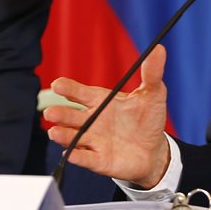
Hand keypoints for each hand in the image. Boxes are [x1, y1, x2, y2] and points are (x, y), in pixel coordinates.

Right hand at [44, 44, 170, 187]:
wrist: (154, 150)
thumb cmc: (148, 119)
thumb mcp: (153, 94)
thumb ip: (152, 73)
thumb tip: (159, 49)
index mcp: (101, 101)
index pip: (80, 93)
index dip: (68, 88)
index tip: (58, 84)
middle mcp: (93, 121)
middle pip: (71, 116)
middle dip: (60, 114)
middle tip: (51, 112)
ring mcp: (94, 141)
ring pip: (74, 138)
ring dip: (63, 135)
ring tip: (54, 132)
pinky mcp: (99, 160)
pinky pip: (86, 159)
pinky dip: (78, 156)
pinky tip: (70, 154)